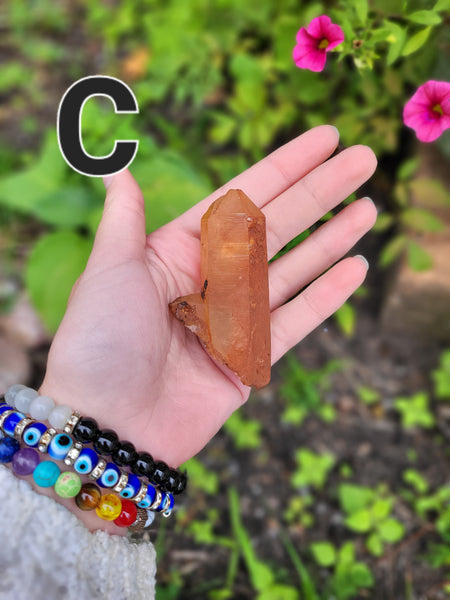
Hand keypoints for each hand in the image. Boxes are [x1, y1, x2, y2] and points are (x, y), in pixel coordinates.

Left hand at [40, 125, 376, 469]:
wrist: (106, 425)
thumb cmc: (97, 343)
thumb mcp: (109, 268)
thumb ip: (126, 218)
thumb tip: (118, 167)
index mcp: (179, 250)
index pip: (243, 196)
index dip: (286, 166)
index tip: (325, 138)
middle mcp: (211, 280)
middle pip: (278, 226)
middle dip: (322, 192)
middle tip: (366, 159)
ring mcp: (234, 320)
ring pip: (294, 269)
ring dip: (333, 238)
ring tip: (370, 208)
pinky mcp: (250, 360)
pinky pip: (296, 322)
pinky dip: (326, 297)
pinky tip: (356, 267)